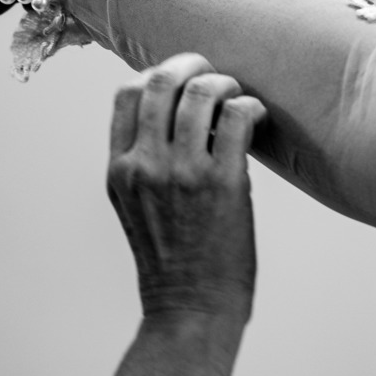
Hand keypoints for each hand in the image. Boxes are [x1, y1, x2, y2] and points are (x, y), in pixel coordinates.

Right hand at [106, 53, 266, 320]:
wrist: (189, 310)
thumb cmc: (170, 263)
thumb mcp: (134, 209)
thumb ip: (141, 166)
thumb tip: (175, 120)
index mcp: (119, 170)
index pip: (127, 94)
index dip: (156, 74)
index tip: (180, 78)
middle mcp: (144, 165)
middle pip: (161, 81)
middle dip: (191, 64)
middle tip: (212, 72)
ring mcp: (182, 172)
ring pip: (201, 92)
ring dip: (224, 83)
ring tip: (238, 96)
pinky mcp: (223, 183)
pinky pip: (237, 117)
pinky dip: (250, 106)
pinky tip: (257, 117)